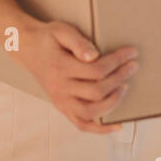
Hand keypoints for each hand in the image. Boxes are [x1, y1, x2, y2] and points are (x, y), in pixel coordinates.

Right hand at [18, 20, 137, 133]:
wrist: (27, 48)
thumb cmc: (48, 38)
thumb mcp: (61, 31)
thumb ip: (78, 42)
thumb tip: (94, 56)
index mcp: (60, 68)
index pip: (96, 69)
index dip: (117, 61)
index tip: (131, 53)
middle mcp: (59, 88)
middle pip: (97, 91)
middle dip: (120, 78)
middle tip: (133, 66)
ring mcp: (60, 101)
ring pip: (91, 112)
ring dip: (113, 102)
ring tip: (124, 87)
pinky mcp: (62, 108)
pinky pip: (82, 124)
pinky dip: (100, 129)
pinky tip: (117, 125)